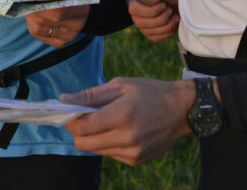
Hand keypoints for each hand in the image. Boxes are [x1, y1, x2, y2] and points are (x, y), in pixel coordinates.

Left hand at [19, 0, 88, 47]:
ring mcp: (68, 36)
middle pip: (45, 21)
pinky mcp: (60, 42)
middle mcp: (75, 25)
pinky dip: (32, 24)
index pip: (57, 10)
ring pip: (39, 29)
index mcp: (79, 7)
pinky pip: (39, 34)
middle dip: (30, 9)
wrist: (80, 4)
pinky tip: (35, 16)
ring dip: (29, 17)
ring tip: (30, 7)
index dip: (38, 3)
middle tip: (24, 0)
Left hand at [61, 77, 194, 165]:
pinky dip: (107, 142)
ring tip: (106, 119)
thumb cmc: (149, 91)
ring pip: (95, 150)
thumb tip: (63, 99)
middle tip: (84, 115)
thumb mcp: (121, 84)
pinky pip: (109, 154)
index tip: (67, 110)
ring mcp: (132, 153)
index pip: (83, 127)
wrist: (182, 110)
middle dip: (77, 130)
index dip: (70, 119)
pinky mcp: (135, 161)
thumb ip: (91, 95)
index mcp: (123, 114)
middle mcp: (127, 138)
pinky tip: (120, 129)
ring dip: (92, 136)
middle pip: (83, 144)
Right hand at [128, 0, 179, 41]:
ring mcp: (140, 19)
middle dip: (160, 18)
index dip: (149, 10)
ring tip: (173, 14)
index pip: (133, 7)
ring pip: (147, 31)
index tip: (163, 4)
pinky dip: (167, 31)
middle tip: (169, 9)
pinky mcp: (149, 30)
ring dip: (166, 25)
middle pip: (139, 22)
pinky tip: (173, 21)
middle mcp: (135, 6)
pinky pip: (155, 38)